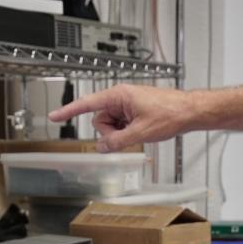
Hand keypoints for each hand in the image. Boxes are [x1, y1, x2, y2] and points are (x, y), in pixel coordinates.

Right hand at [47, 84, 201, 151]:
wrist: (189, 111)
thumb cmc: (170, 114)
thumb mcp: (140, 132)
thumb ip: (116, 142)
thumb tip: (101, 148)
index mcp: (118, 96)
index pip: (86, 104)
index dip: (68, 111)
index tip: (53, 116)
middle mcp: (120, 98)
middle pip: (99, 120)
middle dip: (110, 132)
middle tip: (129, 134)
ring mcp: (127, 104)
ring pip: (110, 125)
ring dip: (120, 133)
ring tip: (139, 131)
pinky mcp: (133, 111)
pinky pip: (121, 125)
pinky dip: (127, 131)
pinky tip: (141, 131)